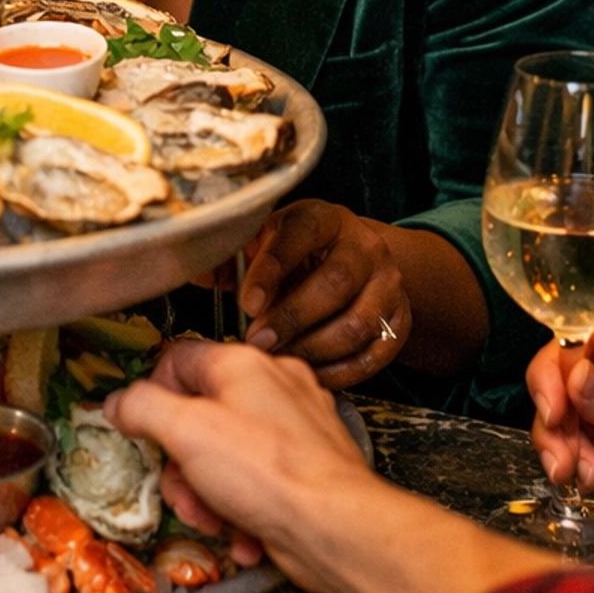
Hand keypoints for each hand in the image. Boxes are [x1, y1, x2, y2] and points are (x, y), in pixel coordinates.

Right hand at [105, 339, 368, 589]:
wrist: (336, 529)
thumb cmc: (267, 473)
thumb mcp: (186, 432)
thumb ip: (143, 408)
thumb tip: (118, 402)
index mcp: (244, 365)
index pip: (178, 360)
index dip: (152, 397)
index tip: (142, 433)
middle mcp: (274, 388)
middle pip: (200, 417)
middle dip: (181, 466)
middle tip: (182, 495)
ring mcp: (294, 430)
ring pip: (226, 457)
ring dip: (207, 497)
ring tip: (215, 524)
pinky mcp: (305, 471)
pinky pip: (256, 484)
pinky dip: (242, 512)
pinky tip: (244, 537)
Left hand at [238, 200, 407, 388]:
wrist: (356, 261)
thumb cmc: (299, 254)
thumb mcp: (267, 242)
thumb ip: (233, 258)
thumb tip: (193, 272)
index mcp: (324, 218)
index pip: (299, 236)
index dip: (271, 269)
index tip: (247, 303)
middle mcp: (364, 246)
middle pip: (336, 283)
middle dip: (292, 318)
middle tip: (257, 341)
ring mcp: (388, 284)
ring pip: (358, 323)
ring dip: (313, 348)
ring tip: (281, 360)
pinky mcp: (400, 320)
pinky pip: (374, 354)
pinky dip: (339, 371)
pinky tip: (309, 373)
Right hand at [528, 305, 593, 517]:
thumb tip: (569, 379)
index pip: (586, 341)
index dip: (559, 373)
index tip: (555, 411)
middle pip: (567, 377)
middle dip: (555, 415)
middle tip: (557, 454)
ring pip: (571, 414)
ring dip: (562, 443)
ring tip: (572, 474)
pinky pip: (588, 443)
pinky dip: (579, 461)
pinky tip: (587, 479)